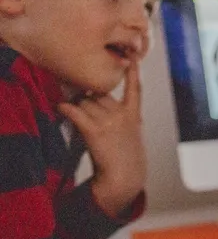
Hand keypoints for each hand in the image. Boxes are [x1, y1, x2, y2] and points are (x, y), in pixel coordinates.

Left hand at [59, 65, 144, 216]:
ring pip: (84, 102)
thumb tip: (94, 103)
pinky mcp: (94, 129)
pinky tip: (61, 109)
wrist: (124, 177)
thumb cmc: (125, 160)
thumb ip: (120, 118)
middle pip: (98, 94)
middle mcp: (121, 115)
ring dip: (77, 107)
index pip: (135, 90)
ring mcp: (109, 121)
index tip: (133, 61)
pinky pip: (74, 110)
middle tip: (83, 111)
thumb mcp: (132, 136)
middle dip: (89, 99)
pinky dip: (65, 108)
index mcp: (133, 116)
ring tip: (75, 119)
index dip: (133, 75)